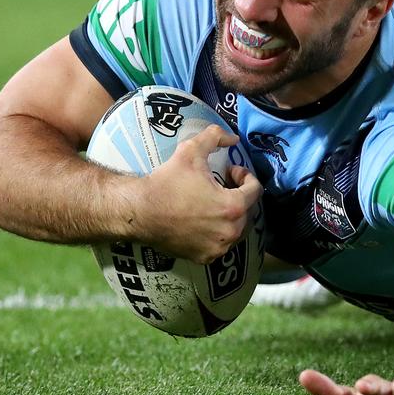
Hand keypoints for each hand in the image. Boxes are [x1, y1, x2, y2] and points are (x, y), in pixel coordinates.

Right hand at [131, 125, 262, 262]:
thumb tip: (233, 138)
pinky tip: (203, 220)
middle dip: (238, 195)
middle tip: (221, 185)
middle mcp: (231, 231)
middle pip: (248, 209)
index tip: (229, 171)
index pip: (255, 190)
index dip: (245, 176)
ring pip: (237, 228)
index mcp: (233, 206)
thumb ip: (215, 136)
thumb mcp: (191, 150)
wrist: (138, 212)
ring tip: (213, 202)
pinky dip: (218, 232)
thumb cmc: (166, 182)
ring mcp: (219, 247)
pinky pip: (222, 243)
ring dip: (231, 214)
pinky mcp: (205, 257)